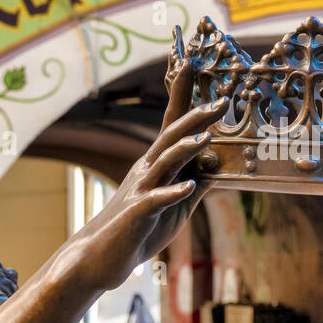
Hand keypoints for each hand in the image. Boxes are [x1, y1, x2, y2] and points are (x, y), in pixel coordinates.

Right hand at [73, 60, 223, 290]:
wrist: (101, 257)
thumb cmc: (140, 229)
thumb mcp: (177, 206)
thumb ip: (198, 183)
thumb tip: (221, 164)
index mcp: (158, 166)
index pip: (173, 125)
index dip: (183, 96)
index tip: (192, 65)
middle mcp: (147, 171)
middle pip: (171, 137)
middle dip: (195, 117)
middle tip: (220, 101)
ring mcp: (141, 191)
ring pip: (163, 163)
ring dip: (184, 148)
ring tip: (206, 137)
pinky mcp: (137, 215)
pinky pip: (156, 200)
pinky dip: (173, 192)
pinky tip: (189, 186)